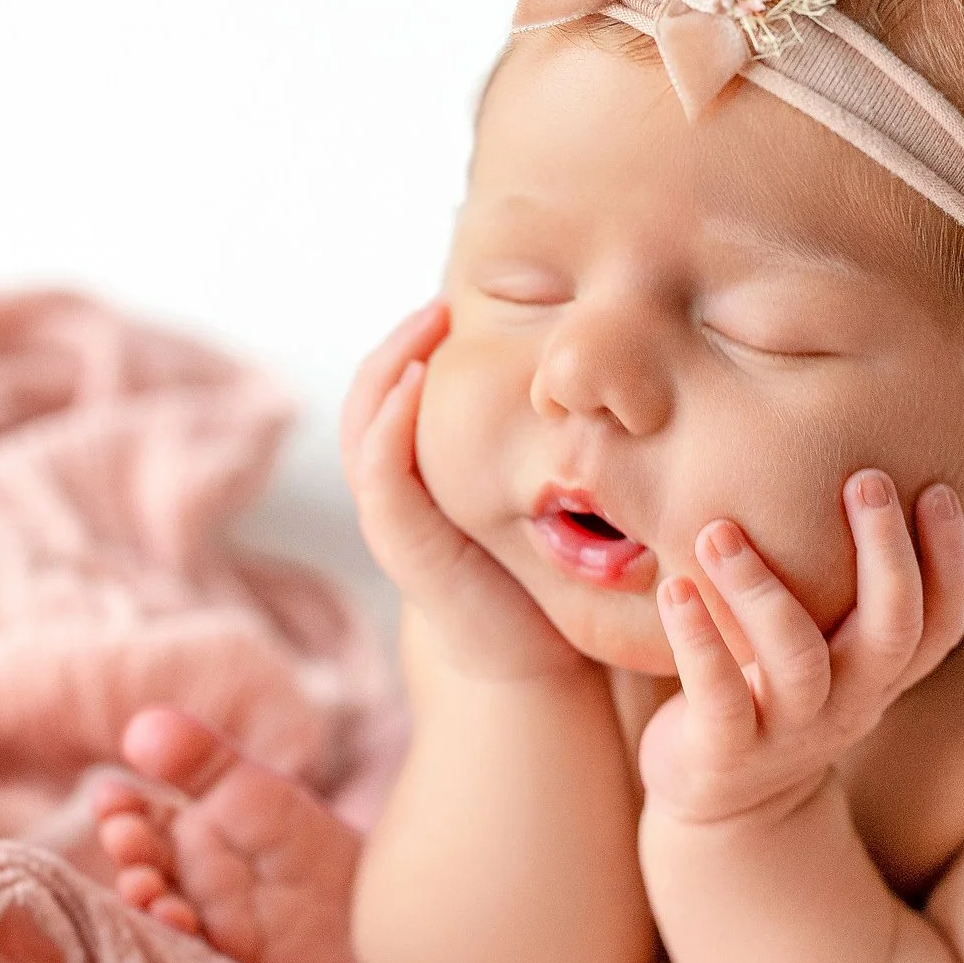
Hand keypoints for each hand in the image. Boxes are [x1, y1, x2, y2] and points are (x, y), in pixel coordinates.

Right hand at [342, 299, 585, 682]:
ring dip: (389, 367)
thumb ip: (549, 447)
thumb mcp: (547, 496)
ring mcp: (391, 517)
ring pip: (363, 425)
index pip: (398, 393)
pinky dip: (389, 424)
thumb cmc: (548, 576)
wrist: (537, 663)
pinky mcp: (401, 545)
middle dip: (400, 342)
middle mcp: (395, 490)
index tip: (459, 301)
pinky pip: (379, 472)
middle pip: (370, 397)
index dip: (416, 344)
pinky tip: (415, 385)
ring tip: (427, 323)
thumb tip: (600, 379)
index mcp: (423, 474)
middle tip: (442, 299)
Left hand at [640, 470, 963, 824]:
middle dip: (885, 552)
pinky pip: (720, 696)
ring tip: (719, 532)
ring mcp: (791, 729)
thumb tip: (860, 470)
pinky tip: (674, 590)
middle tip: (864, 480)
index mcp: (880, 674)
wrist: (723, 801)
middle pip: (892, 631)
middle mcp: (851, 702)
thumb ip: (846, 588)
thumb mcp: (826, 646)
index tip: (938, 489)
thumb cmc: (775, 689)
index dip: (952, 560)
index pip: (941, 622)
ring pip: (797, 658)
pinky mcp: (728, 751)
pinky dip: (697, 641)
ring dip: (760, 588)